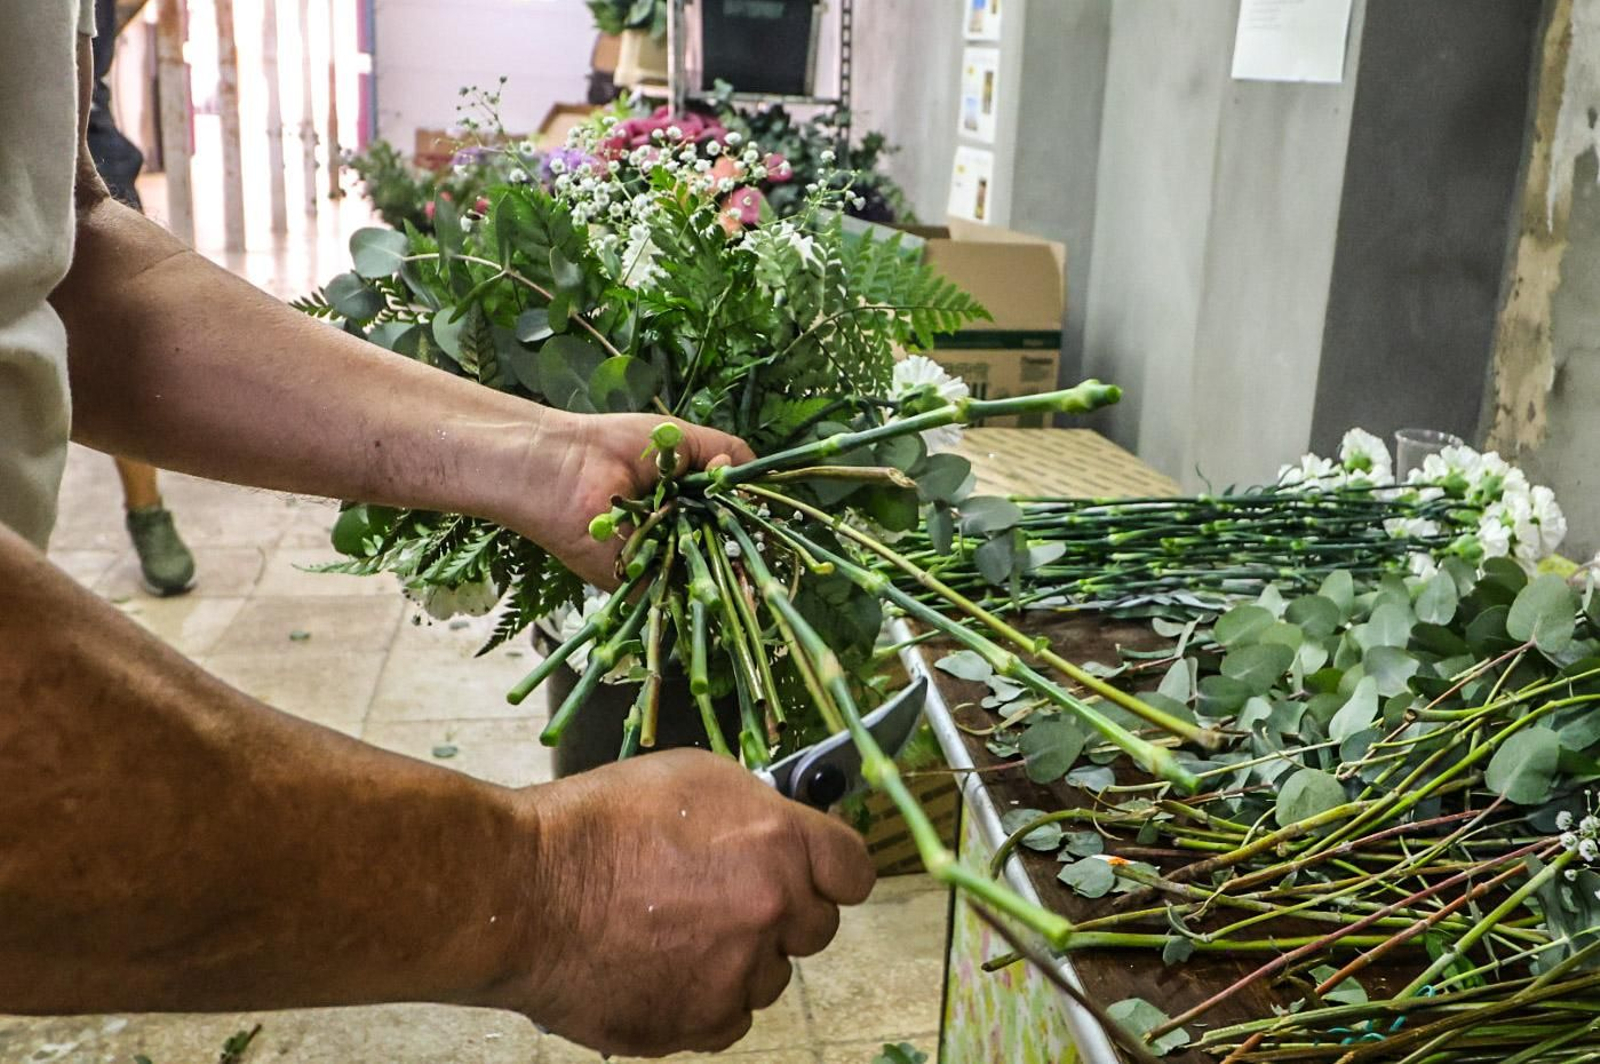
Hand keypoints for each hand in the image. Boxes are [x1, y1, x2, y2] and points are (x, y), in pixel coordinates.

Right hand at [499, 749, 875, 1055]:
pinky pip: (728, 1018)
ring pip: (770, 977)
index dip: (832, 871)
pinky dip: (705, 999)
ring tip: (678, 931)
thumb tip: (783, 832)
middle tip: (727, 899)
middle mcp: (771, 911)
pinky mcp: (697, 1023)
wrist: (525, 889)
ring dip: (741, 959)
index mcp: (779, 843)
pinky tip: (663, 966)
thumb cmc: (597, 824)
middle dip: (782, 914)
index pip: (854, 871)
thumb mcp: (694, 779)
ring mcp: (736, 974)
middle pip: (816, 928)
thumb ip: (757, 811)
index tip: (816, 873)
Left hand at [513, 412, 754, 587]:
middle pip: (725, 550)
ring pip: (707, 574)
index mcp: (688, 502)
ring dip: (729, 568)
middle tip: (772, 548)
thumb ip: (726, 452)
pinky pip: (678, 593)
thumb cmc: (616, 446)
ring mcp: (660, 562)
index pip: (731, 520)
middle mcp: (678, 535)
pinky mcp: (640, 585)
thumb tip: (750, 479)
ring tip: (752, 562)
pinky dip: (701, 586)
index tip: (778, 524)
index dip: (752, 521)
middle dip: (748, 550)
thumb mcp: (682, 438)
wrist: (564, 467)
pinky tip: (725, 579)